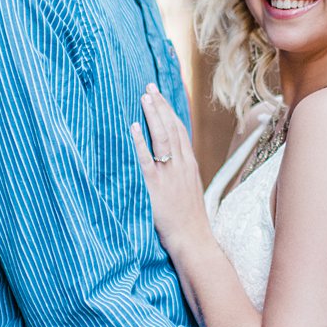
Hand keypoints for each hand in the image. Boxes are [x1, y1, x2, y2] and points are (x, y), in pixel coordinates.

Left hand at [130, 84, 209, 260]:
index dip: (169, 111)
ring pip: (163, 138)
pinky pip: (147, 161)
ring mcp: (170, 175)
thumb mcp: (189, 190)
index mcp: (189, 165)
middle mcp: (182, 165)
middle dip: (160, 105)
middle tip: (149, 86)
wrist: (193, 240)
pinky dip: (140, 142)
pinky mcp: (156, 188)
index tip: (160, 95)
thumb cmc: (188, 219)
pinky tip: (133, 128)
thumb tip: (167, 160)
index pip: (179, 130)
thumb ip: (179, 173)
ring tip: (144, 97)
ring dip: (153, 115)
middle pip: (171, 128)